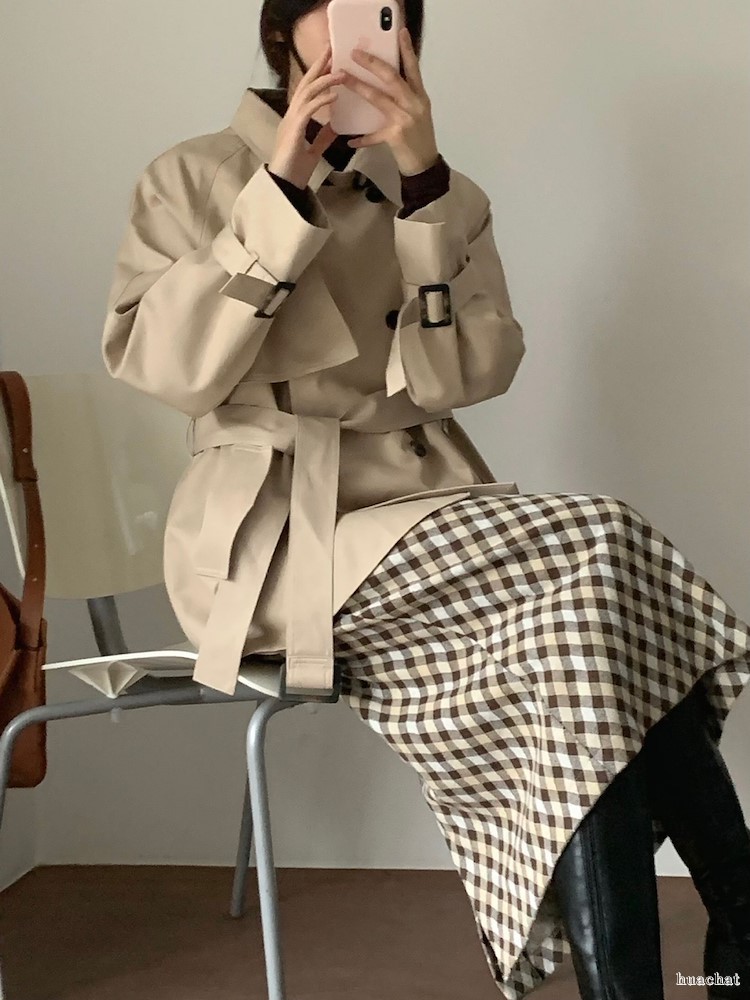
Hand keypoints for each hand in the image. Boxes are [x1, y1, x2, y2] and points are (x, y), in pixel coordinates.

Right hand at [268, 42, 345, 189]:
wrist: (284, 186)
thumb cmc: (295, 172)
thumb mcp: (314, 151)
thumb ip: (322, 137)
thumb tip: (335, 127)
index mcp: (295, 119)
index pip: (307, 91)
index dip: (317, 75)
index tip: (330, 61)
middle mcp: (291, 116)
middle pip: (305, 84)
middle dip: (318, 66)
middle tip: (330, 49)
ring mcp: (291, 121)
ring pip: (307, 93)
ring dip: (324, 81)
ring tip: (341, 73)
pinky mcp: (293, 130)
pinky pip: (308, 110)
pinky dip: (321, 100)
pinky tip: (335, 96)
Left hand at [340, 26, 440, 175]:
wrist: (425, 166)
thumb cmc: (420, 138)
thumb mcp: (418, 113)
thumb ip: (406, 97)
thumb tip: (387, 83)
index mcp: (420, 97)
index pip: (414, 68)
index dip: (407, 50)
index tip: (399, 32)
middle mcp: (414, 104)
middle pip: (392, 78)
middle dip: (372, 63)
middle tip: (356, 53)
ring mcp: (405, 120)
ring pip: (379, 98)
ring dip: (359, 87)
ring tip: (344, 79)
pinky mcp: (396, 137)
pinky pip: (374, 135)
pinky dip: (362, 139)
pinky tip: (350, 140)